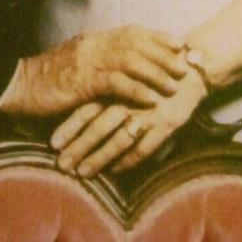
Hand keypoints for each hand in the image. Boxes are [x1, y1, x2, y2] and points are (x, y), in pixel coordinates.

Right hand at [0, 25, 186, 116]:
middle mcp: (93, 44)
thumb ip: (98, 60)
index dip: (157, 36)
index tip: (178, 43)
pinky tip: (150, 99)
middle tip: (185, 65)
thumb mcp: (76, 62)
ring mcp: (87, 61)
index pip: (131, 31)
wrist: (20, 85)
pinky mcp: (82, 81)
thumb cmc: (48, 78)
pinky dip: (136, 90)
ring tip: (173, 85)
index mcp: (93, 39)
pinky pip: (115, 83)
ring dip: (155, 72)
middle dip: (163, 53)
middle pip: (136, 43)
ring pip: (130, 60)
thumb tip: (121, 64)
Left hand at [51, 65, 207, 176]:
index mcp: (115, 85)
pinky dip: (129, 160)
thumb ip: (105, 84)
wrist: (189, 68)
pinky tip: (115, 171)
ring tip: (82, 173)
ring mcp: (146, 113)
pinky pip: (145, 147)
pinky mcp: (165, 124)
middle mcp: (127, 100)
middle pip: (98, 125)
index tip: (52, 144)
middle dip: (78, 146)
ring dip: (99, 158)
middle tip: (61, 165)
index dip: (69, 126)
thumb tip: (75, 100)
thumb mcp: (126, 71)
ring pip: (118, 139)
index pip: (87, 107)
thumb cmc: (153, 70)